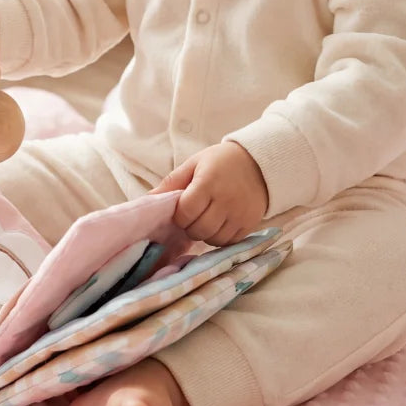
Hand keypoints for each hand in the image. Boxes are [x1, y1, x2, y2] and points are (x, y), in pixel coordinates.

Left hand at [152, 141, 268, 245]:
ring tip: (206, 219)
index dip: (179, 215)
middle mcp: (226, 200)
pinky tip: (219, 224)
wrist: (259, 163)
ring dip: (204, 233)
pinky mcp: (250, 224)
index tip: (182, 209)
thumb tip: (146, 200)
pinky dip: (219, 237)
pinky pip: (228, 242)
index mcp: (208, 183)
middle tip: (193, 216)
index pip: (185, 212)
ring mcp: (240, 214)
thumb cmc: (220, 163)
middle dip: (190, 226)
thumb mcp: (193, 164)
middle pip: (198, 230)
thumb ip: (170, 183)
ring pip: (213, 239)